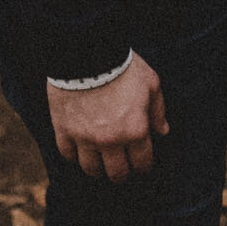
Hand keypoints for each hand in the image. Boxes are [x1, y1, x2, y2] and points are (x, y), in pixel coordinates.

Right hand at [47, 53, 167, 181]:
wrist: (85, 51)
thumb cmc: (122, 65)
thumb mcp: (150, 82)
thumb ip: (157, 109)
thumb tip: (162, 131)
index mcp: (135, 131)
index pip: (142, 164)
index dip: (142, 168)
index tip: (139, 165)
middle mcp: (111, 140)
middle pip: (117, 174)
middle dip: (121, 173)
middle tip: (119, 167)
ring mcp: (85, 137)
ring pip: (91, 169)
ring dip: (97, 168)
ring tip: (99, 161)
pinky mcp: (64, 129)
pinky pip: (67, 154)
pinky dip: (73, 155)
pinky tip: (78, 150)